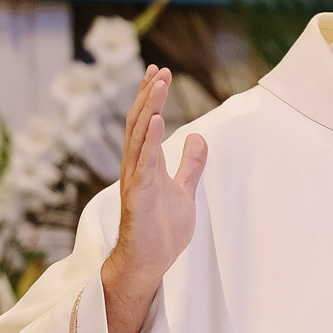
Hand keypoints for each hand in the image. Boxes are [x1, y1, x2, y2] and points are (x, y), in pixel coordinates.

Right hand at [102, 66, 207, 332]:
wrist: (149, 263)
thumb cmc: (161, 230)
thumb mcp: (184, 190)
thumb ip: (190, 164)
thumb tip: (197, 136)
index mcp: (146, 164)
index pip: (146, 123)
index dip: (151, 98)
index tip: (158, 72)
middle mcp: (136, 167)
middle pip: (140, 123)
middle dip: (149, 95)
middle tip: (158, 69)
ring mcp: (135, 180)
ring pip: (140, 137)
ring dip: (148, 108)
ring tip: (157, 83)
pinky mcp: (138, 196)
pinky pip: (143, 164)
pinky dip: (149, 141)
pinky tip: (155, 121)